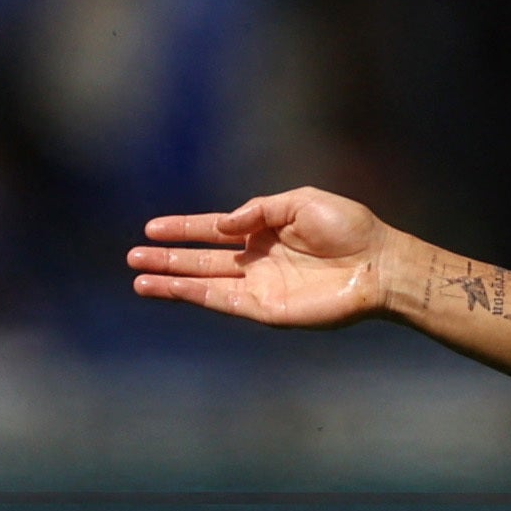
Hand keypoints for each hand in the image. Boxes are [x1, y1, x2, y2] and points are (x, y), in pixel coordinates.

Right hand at [127, 187, 409, 325]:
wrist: (378, 263)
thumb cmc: (350, 228)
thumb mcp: (301, 202)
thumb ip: (258, 210)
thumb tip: (221, 225)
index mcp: (266, 232)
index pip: (215, 230)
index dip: (184, 228)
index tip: (152, 227)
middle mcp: (258, 260)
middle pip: (202, 260)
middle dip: (168, 258)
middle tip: (132, 256)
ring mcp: (260, 286)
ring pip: (205, 284)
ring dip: (172, 282)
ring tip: (139, 280)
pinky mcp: (267, 309)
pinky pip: (224, 301)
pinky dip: (196, 296)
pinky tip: (173, 290)